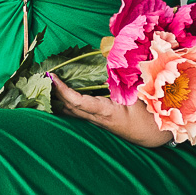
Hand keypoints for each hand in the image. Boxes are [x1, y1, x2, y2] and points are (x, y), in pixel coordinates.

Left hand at [49, 75, 171, 146]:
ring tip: (44, 82)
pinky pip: (77, 111)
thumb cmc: (149, 116)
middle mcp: (97, 119)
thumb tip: (111, 57)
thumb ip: (125, 77)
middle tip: (41, 75)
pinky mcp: (98, 120)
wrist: (154, 136)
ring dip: (57, 98)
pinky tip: (58, 93)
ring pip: (70, 111)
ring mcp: (96, 121)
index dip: (63, 90)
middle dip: (53, 93)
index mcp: (106, 112)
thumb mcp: (140, 95)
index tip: (52, 77)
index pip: (78, 101)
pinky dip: (66, 101)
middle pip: (68, 107)